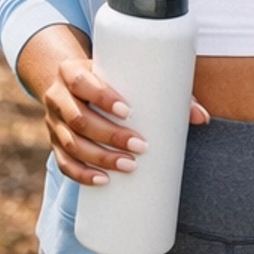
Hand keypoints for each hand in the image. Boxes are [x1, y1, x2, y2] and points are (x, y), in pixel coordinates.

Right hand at [26, 39, 206, 186]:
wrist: (69, 81)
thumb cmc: (109, 77)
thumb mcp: (125, 73)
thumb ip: (162, 89)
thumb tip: (201, 117)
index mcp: (72, 72)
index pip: (82, 82)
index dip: (103, 97)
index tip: (129, 111)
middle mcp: (57, 96)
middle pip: (78, 118)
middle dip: (110, 135)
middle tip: (141, 146)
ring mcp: (52, 122)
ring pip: (70, 144)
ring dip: (100, 158)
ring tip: (129, 166)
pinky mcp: (55, 142)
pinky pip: (63, 163)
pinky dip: (82, 174)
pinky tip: (102, 181)